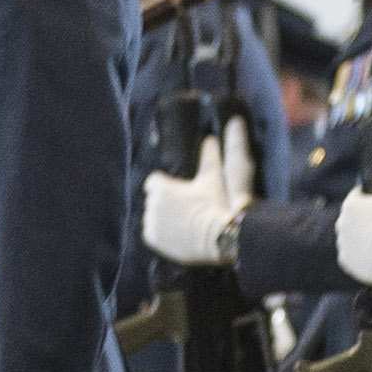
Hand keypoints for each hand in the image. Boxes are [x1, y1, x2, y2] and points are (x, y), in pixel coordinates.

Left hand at [143, 116, 250, 266]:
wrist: (220, 236)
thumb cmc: (217, 203)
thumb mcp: (213, 176)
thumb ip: (211, 154)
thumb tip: (218, 131)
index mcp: (160, 186)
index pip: (154, 180)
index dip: (167, 184)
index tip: (180, 190)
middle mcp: (151, 204)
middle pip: (153, 199)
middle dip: (165, 200)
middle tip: (186, 207)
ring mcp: (151, 223)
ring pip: (152, 215)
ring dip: (162, 216)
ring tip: (183, 221)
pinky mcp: (152, 240)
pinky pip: (151, 233)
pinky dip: (160, 233)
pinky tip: (176, 233)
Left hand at [335, 140, 371, 286]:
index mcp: (350, 204)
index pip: (359, 197)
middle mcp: (341, 224)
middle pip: (355, 218)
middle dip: (367, 219)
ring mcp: (343, 245)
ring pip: (353, 237)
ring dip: (364, 237)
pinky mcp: (348, 263)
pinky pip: (353, 257)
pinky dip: (362, 256)